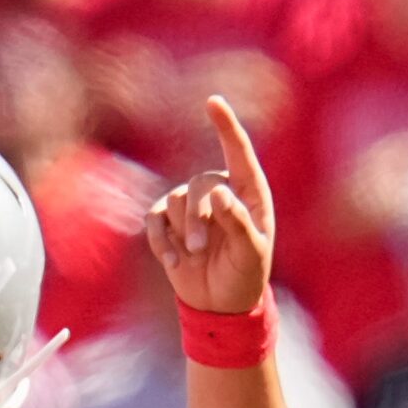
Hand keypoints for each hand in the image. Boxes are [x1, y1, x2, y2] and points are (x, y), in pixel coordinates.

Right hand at [145, 95, 274, 314]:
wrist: (220, 304)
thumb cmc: (244, 275)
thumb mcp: (251, 254)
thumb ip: (239, 223)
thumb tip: (219, 193)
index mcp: (249, 192)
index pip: (238, 152)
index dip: (225, 126)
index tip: (213, 102)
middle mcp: (219, 191)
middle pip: (199, 184)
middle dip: (197, 218)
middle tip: (200, 250)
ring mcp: (191, 204)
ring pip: (175, 201)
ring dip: (182, 232)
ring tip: (194, 258)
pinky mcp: (168, 221)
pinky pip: (155, 220)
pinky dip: (161, 242)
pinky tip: (173, 263)